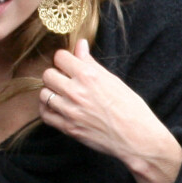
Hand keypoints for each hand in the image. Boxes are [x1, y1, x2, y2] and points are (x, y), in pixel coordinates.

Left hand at [39, 39, 181, 182]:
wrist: (138, 138)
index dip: (65, 59)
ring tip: (63, 96)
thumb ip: (90, 63)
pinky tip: (57, 108)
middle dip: (56, 75)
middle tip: (65, 81)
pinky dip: (48, 110)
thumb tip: (80, 44)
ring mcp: (70, 111)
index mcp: (88, 76)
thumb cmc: (130, 108)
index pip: (59, 57)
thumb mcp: (113, 80)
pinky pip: (45, 114)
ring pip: (44, 94)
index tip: (69, 65)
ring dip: (51, 93)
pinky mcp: (68, 128)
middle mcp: (76, 92)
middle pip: (47, 75)